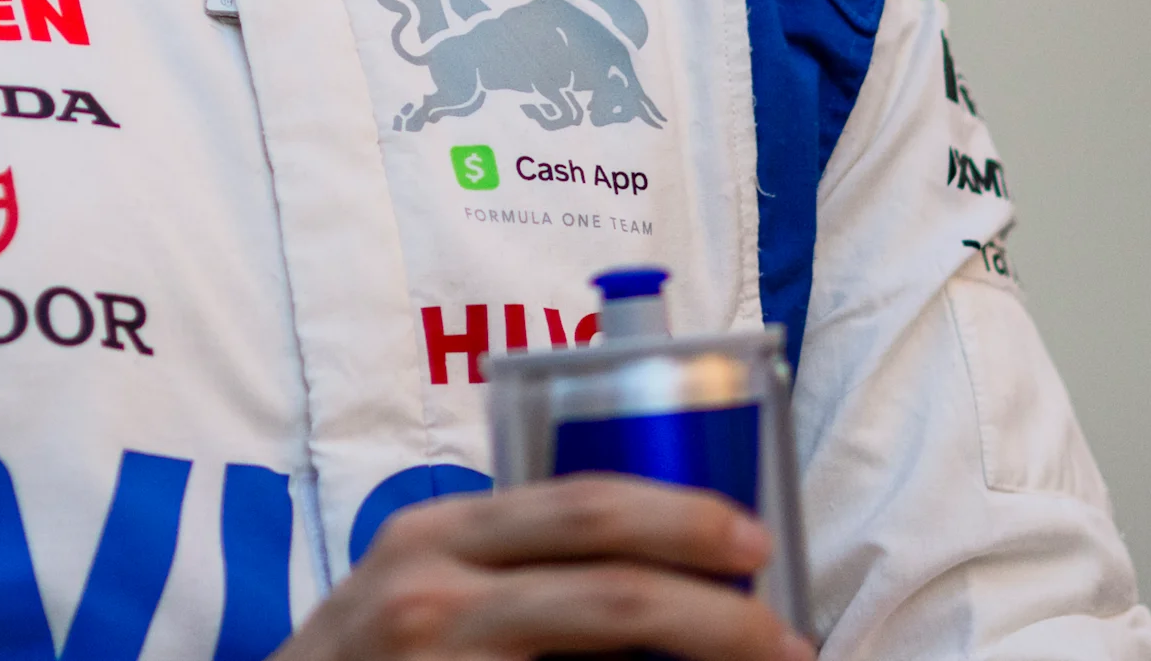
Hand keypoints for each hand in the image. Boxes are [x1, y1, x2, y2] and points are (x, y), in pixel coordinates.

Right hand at [275, 475, 814, 660]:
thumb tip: (649, 566)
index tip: (751, 540)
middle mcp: (432, 595)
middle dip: (718, 611)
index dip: (682, 517)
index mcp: (435, 534)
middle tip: (785, 635)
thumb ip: (501, 562)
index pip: (582, 504)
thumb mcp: (414, 583)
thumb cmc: (365, 658)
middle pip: (610, 589)